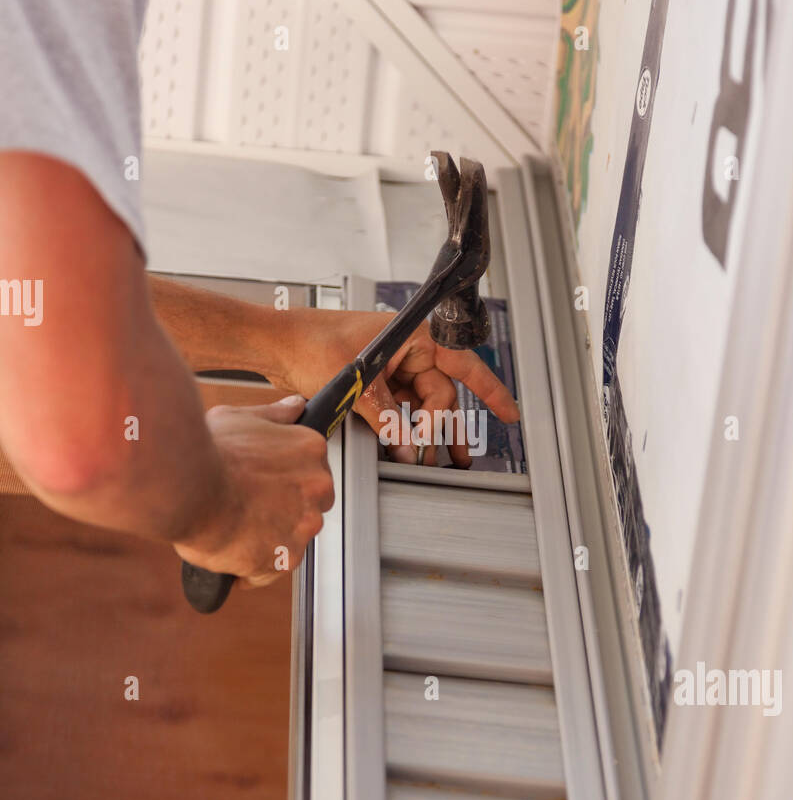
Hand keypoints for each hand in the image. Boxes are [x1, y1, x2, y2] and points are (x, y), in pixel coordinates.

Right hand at [174, 395, 333, 586]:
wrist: (186, 486)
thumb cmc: (208, 451)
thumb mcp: (239, 418)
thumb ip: (274, 416)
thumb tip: (294, 407)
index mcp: (310, 449)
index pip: (312, 471)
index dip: (284, 481)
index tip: (263, 485)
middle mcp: (317, 487)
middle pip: (309, 506)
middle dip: (282, 509)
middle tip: (246, 506)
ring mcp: (304, 524)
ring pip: (291, 538)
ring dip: (268, 538)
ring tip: (232, 528)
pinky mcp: (286, 557)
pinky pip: (272, 568)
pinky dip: (252, 567)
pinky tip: (229, 551)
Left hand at [266, 310, 520, 466]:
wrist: (275, 346)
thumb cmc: (310, 342)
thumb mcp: (356, 381)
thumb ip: (385, 416)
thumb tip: (408, 446)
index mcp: (414, 336)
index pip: (464, 366)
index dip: (490, 391)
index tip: (510, 414)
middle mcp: (407, 352)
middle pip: (440, 397)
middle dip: (442, 429)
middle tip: (447, 459)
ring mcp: (392, 369)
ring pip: (421, 408)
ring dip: (426, 434)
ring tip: (441, 462)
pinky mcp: (375, 385)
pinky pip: (400, 412)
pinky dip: (404, 431)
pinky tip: (406, 451)